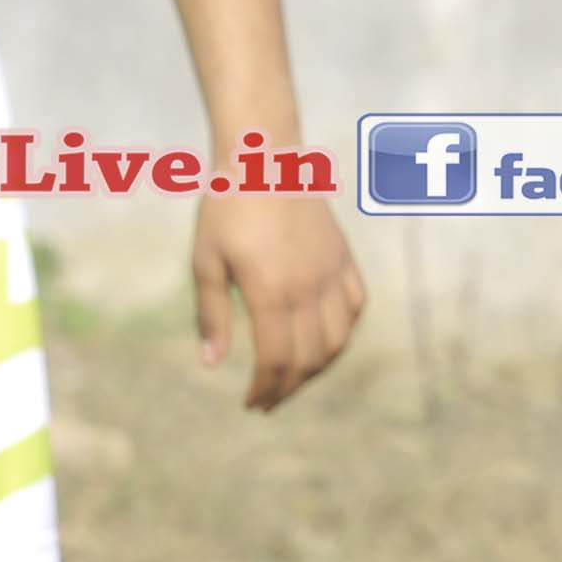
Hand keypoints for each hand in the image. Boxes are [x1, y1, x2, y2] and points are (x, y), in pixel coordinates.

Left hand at [193, 190, 365, 410]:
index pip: (276, 360)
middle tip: (269, 401)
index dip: (265, 389)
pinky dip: (344, 331)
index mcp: (271, 291)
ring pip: (338, 339)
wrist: (264, 157)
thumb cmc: (224, 208)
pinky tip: (324, 338)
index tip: (252, 404)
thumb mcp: (205, 262)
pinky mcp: (343, 257)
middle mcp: (309, 287)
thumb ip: (212, 315)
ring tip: (294, 377)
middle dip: (288, 388)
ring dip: (318, 367)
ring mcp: (331, 271)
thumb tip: (212, 364)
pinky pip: (356, 306)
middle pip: (308, 358)